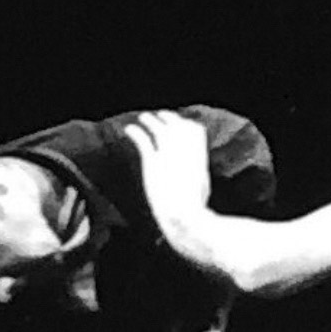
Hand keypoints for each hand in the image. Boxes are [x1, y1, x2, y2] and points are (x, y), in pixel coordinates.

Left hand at [124, 110, 213, 236]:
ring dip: (151, 121)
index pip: (194, 129)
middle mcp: (185, 152)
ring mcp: (169, 155)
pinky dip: (135, 132)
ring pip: (159, 129)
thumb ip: (197, 175)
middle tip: (160, 115)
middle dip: (168, 118)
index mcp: (199, 156)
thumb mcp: (201, 187)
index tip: (179, 121)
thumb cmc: (194, 209)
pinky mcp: (153, 163)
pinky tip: (129, 129)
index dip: (185, 123)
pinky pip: (143, 141)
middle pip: (177, 125)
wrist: (185, 216)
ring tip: (143, 117)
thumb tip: (197, 177)